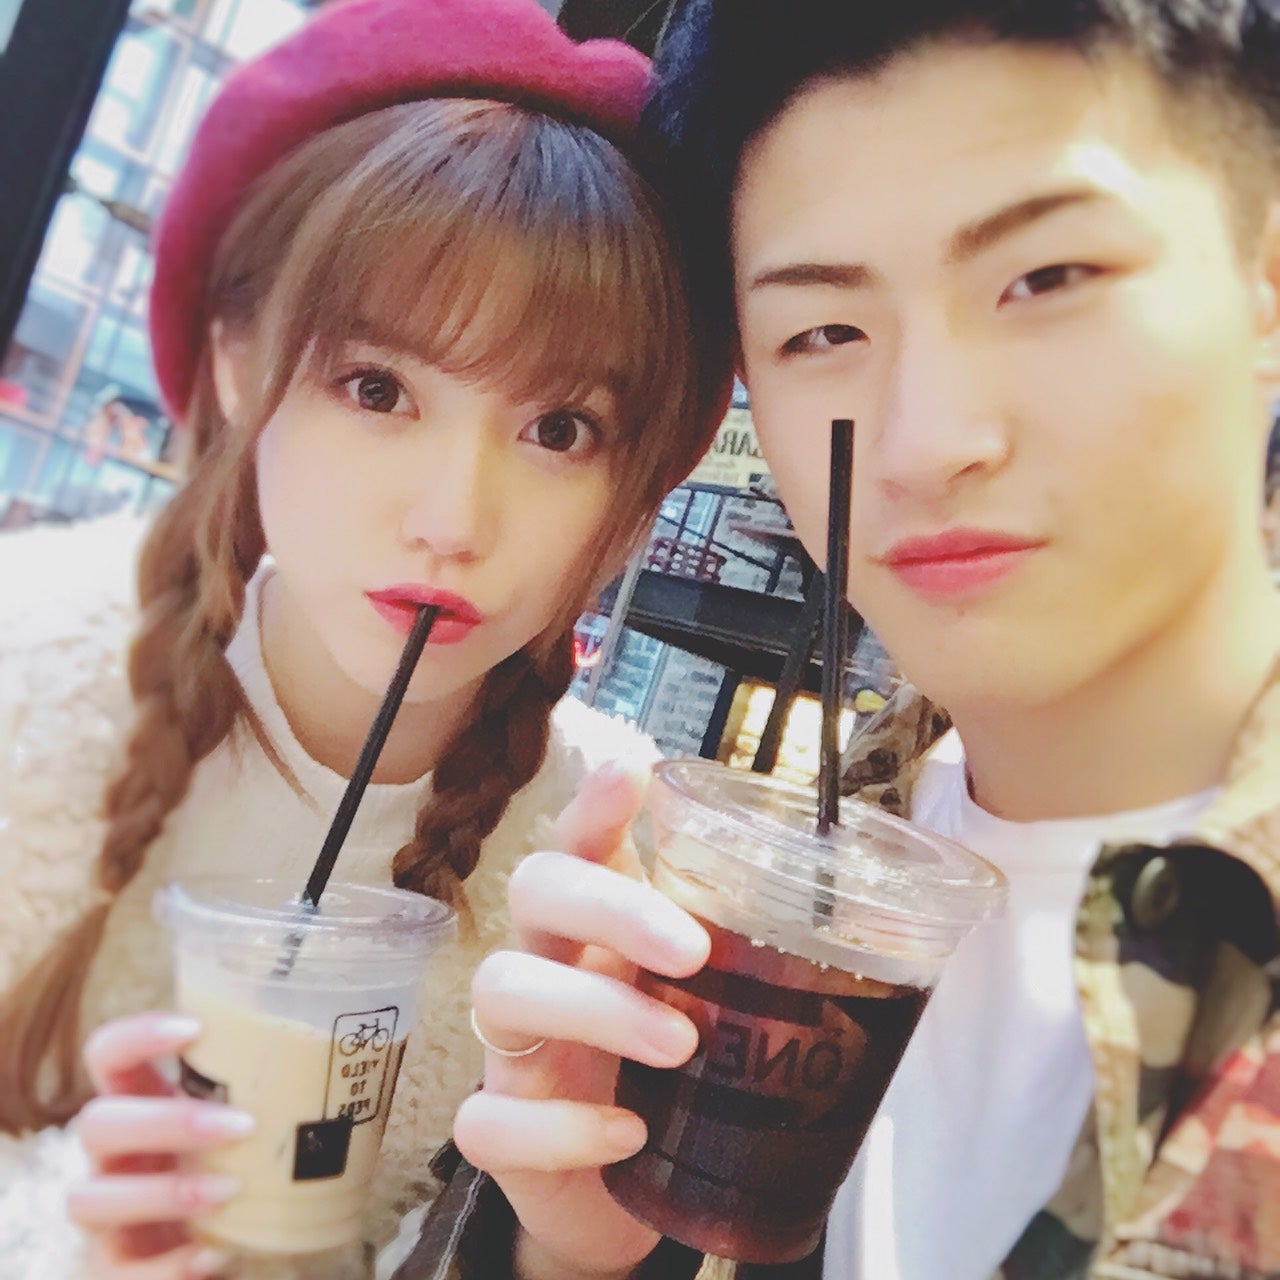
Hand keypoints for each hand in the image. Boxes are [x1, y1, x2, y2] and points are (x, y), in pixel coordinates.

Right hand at [68, 1013, 250, 1278]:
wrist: (219, 1243)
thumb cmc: (234, 1161)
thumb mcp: (240, 1117)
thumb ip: (266, 1087)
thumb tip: (348, 1048)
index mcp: (140, 1102)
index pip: (109, 1053)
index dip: (138, 1035)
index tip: (195, 1028)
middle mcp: (114, 1153)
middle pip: (98, 1122)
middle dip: (167, 1121)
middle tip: (242, 1125)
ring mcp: (107, 1214)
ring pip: (91, 1199)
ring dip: (163, 1192)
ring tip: (232, 1190)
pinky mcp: (116, 1268)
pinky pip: (119, 1273)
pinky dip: (166, 1266)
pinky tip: (214, 1254)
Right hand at [455, 763, 709, 1279]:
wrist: (628, 1195)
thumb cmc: (672, 1079)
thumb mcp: (710, 1007)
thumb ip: (750, 960)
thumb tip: (852, 917)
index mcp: (601, 927)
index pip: (582, 843)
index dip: (595, 806)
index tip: (629, 773)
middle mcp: (548, 968)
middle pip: (533, 890)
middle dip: (605, 904)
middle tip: (691, 952)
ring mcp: (515, 1048)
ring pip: (502, 988)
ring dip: (593, 1008)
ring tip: (681, 1046)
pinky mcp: (502, 1130)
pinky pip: (491, 1121)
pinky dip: (562, 1128)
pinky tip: (627, 1134)